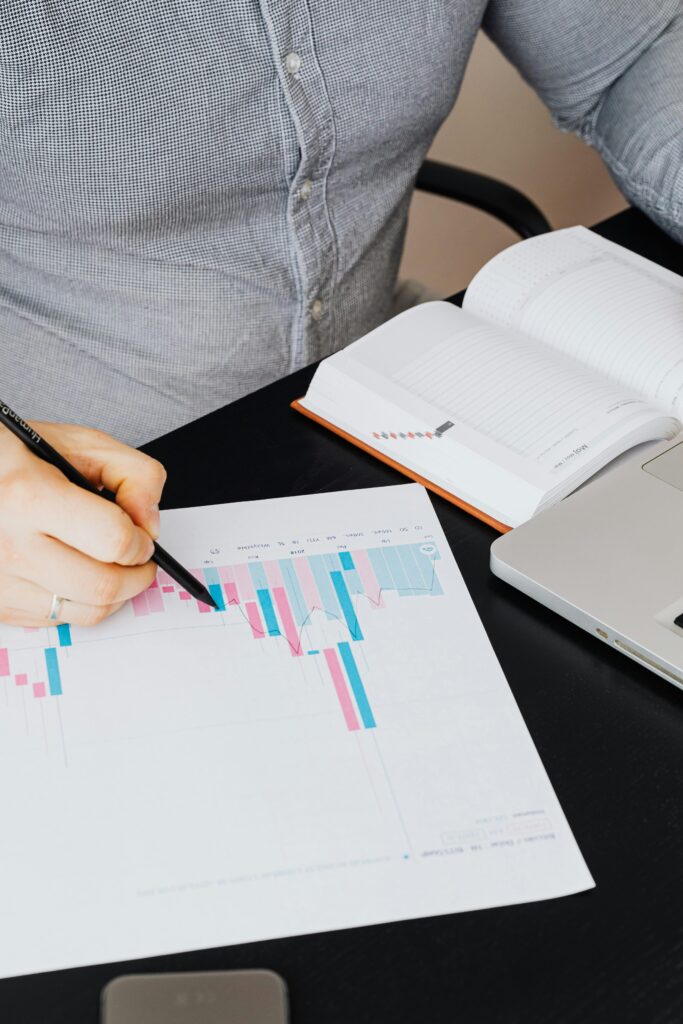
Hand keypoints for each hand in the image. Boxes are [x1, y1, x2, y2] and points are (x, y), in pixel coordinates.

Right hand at [0, 422, 165, 626]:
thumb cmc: (15, 458)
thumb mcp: (78, 443)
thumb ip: (133, 474)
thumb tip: (150, 525)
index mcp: (29, 496)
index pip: (113, 540)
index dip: (141, 542)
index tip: (143, 538)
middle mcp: (10, 545)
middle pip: (102, 586)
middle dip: (137, 576)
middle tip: (139, 560)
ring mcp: (0, 581)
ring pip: (84, 613)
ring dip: (113, 595)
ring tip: (111, 566)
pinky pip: (58, 620)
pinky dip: (79, 602)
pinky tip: (74, 572)